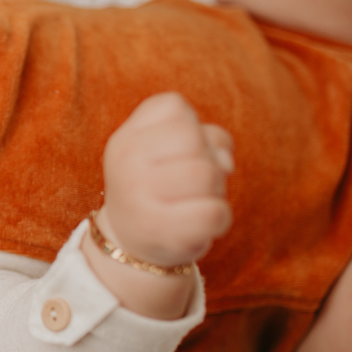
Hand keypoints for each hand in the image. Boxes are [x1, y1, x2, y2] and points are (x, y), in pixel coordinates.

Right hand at [98, 92, 233, 268]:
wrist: (130, 244)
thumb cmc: (159, 187)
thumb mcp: (168, 151)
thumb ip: (204, 137)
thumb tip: (225, 163)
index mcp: (125, 137)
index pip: (175, 108)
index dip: (191, 128)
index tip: (177, 152)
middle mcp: (126, 162)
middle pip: (194, 138)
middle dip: (207, 159)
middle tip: (191, 182)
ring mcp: (138, 196)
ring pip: (208, 174)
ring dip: (216, 189)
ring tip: (195, 200)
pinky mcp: (160, 230)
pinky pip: (215, 212)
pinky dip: (220, 218)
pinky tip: (200, 223)